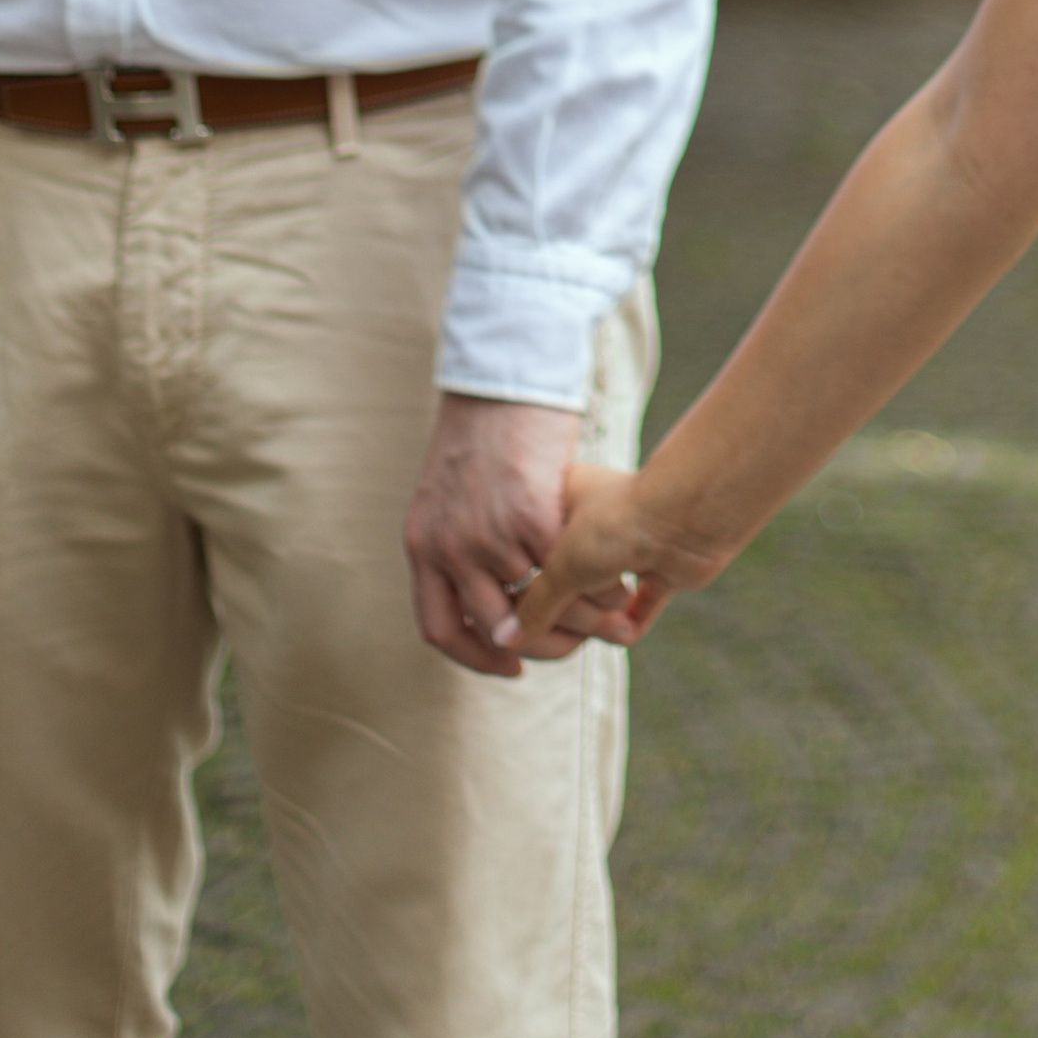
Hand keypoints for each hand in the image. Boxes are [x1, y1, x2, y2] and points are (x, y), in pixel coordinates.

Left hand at [403, 393, 579, 679]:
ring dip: (578, 614)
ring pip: (539, 599)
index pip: (440, 628)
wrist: (503, 374)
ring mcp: (486, 534)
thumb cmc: (484, 427)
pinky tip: (616, 582)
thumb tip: (498, 587)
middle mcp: (448, 548)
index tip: (512, 664)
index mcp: (422, 544)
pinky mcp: (529, 514)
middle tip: (577, 641)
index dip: (477, 657)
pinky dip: (595, 584)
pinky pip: (567, 570)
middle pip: (495, 626)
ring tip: (607, 615)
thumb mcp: (450, 490)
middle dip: (542, 643)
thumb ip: (460, 538)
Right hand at [513, 461, 676, 659]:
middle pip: (565, 586)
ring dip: (606, 618)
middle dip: (577, 613)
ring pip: (602, 598)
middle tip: (587, 617)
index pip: (526, 562)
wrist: (688, 512)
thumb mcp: (560, 566)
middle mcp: (589, 520)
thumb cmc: (616, 524)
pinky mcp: (658, 564)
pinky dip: (633, 622)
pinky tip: (628, 631)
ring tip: (616, 622)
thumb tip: (504, 640)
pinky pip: (639, 606)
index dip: (525, 598)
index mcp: (557, 502)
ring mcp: (626, 542)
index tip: (528, 613)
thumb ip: (532, 607)